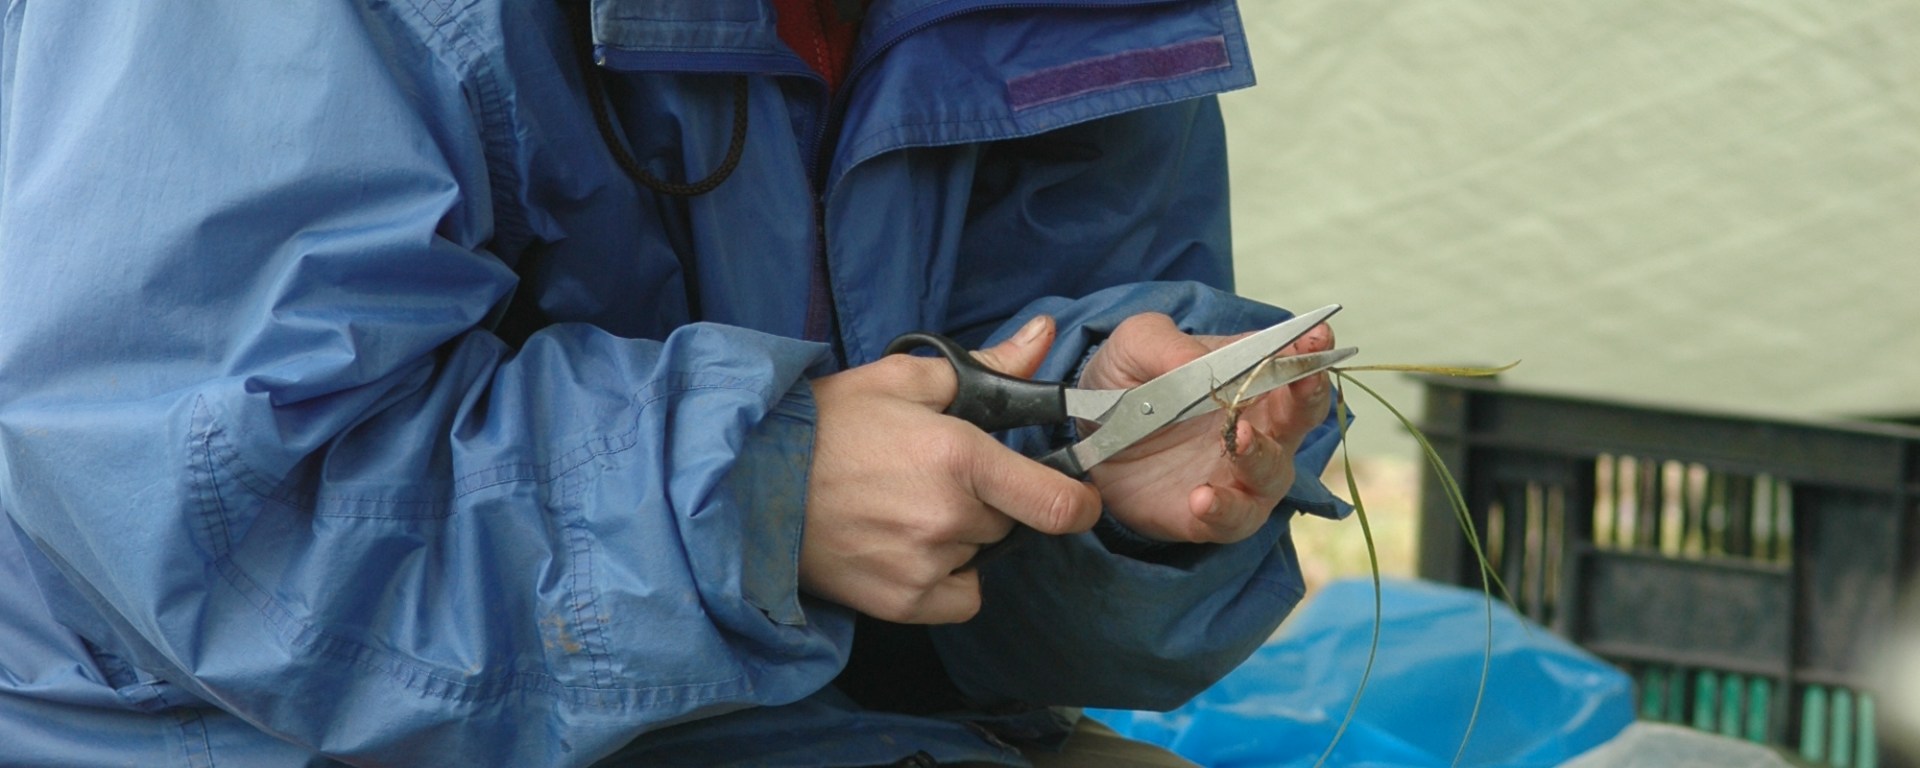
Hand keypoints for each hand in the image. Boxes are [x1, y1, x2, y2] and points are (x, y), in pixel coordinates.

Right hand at [800, 316, 1102, 623]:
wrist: (749, 480)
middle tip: (939, 479)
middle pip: (1010, 521)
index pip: (1058, 503)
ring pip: (980, 555)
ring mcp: (924, 567)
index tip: (1075, 496)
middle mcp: (949, 519)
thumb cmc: (826, 424)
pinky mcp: (901, 603)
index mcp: (958, 458)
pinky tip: (908, 547)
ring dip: (962, 536)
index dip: (1078, 503)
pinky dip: (946, 577)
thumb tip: (1044, 336)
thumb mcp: (904, 378)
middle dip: (990, 500)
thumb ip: (986, 367)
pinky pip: (958, 597)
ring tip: (906, 507)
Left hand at [1079, 313, 1334, 544]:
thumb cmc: (1125, 382)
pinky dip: (1225, 509)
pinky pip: (1234, 519)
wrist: (1085, 438)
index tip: (1316, 338)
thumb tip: (1194, 359)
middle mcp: (1258, 427)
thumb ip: (1164, 344)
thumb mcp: (1134, 346)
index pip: (1294, 362)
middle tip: (1302, 382)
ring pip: (1275, 472)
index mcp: (1248, 378)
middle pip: (1301, 416)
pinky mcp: (1211, 515)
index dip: (1310, 351)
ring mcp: (1239, 474)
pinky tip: (1202, 499)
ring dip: (1262, 455)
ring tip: (1237, 438)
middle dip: (1307, 397)